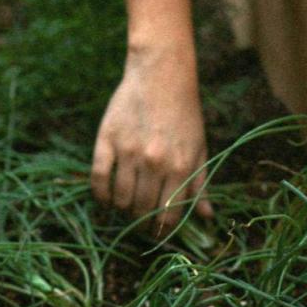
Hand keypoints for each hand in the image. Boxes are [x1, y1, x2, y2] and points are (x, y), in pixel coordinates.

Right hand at [91, 47, 212, 232]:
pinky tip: (105, 197)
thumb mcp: (199, 148)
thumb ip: (200, 184)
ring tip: (125, 206)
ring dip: (122, 209)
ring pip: (120, 199)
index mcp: (180, 167)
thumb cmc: (185, 114)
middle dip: (141, 222)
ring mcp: (129, 151)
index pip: (168, 214)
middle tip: (139, 220)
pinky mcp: (107, 139)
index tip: (156, 231)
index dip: (161, 229)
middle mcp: (155, 162)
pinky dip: (100, 194)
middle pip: (142, 210)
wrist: (161, 75)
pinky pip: (99, 178)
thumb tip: (207, 216)